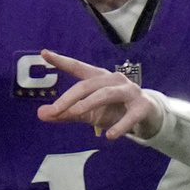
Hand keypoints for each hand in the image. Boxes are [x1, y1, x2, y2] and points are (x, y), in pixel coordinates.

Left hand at [35, 50, 161, 140]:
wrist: (148, 117)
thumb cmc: (115, 110)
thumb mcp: (89, 113)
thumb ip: (66, 113)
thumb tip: (41, 114)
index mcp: (99, 78)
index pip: (78, 68)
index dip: (62, 61)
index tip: (44, 54)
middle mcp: (113, 80)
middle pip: (88, 85)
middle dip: (70, 97)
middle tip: (54, 110)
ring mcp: (129, 91)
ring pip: (106, 94)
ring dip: (89, 103)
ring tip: (76, 112)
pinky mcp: (142, 106)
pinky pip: (130, 116)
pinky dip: (120, 126)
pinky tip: (109, 136)